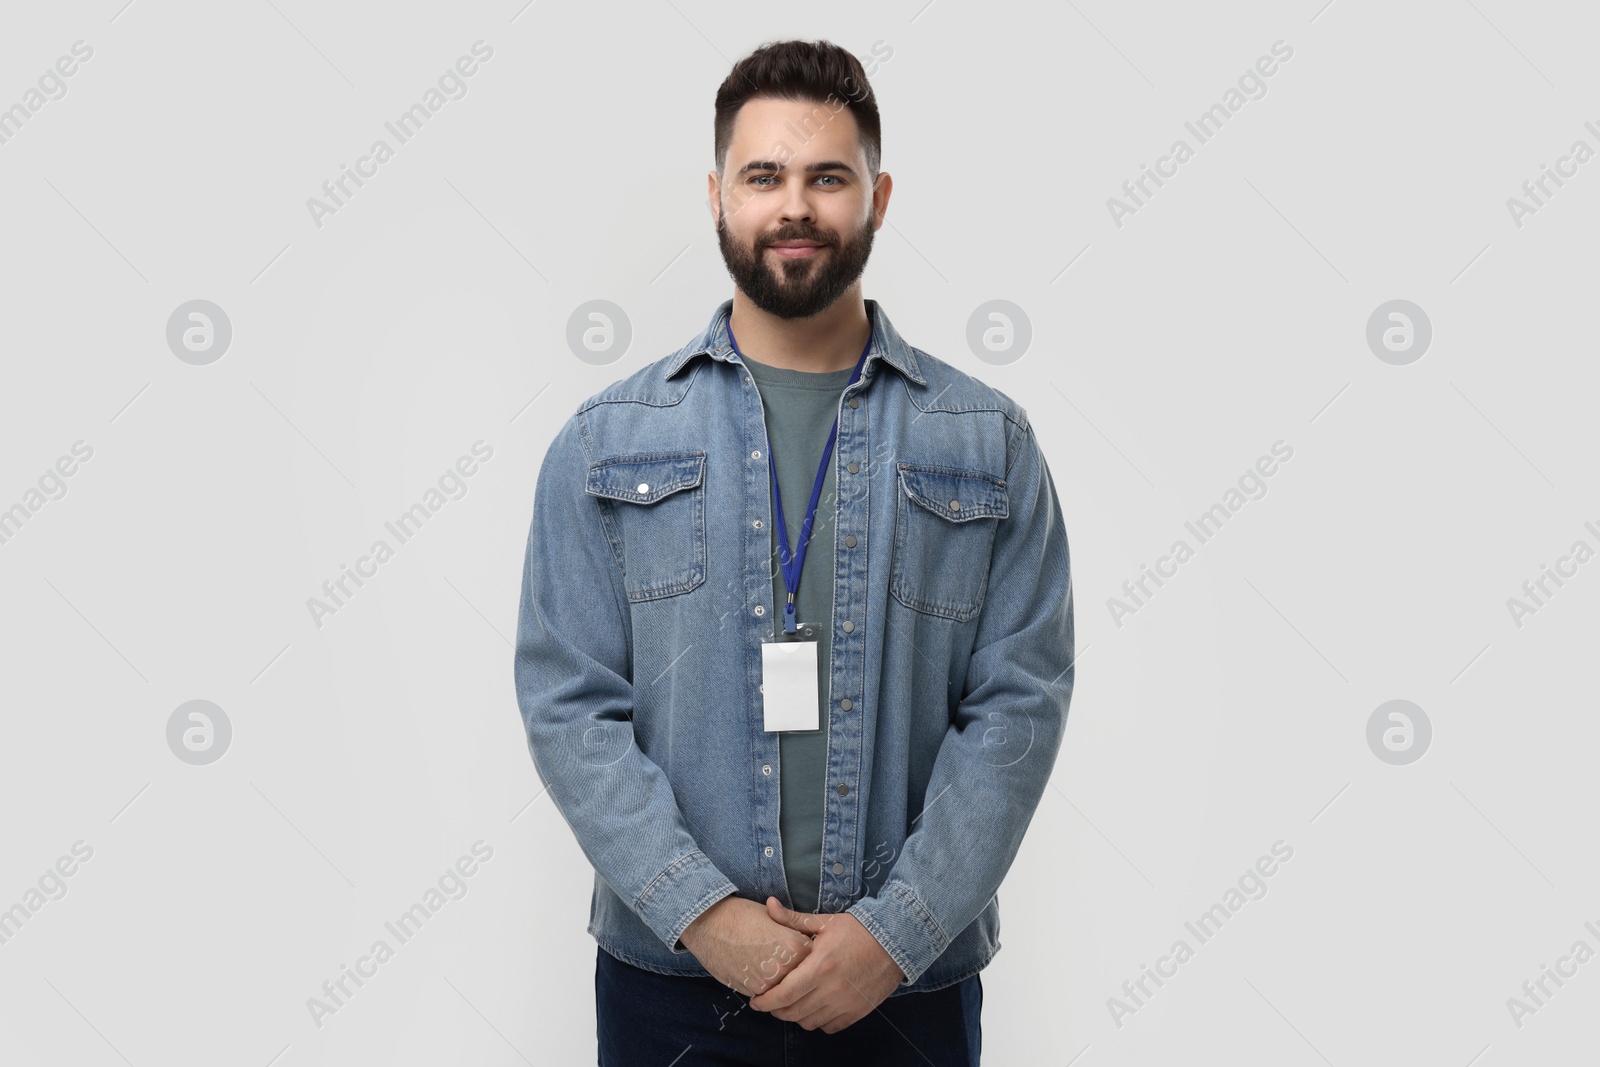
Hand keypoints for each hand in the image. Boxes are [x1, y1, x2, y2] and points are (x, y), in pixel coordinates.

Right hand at [679, 895, 814, 996]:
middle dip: (793, 971)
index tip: (795, 948)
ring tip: (765, 964)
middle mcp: (786, 968)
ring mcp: (769, 982)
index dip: (803, 954)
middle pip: (799, 977)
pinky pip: (765, 994)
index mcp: (797, 947)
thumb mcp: (776, 918)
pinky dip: (762, 986)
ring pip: (782, 989)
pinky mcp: (752, 991)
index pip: (812, 959)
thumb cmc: (743, 915)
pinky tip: (753, 969)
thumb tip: (808, 946)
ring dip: (778, 982)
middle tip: (779, 959)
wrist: (710, 923)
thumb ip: (795, 935)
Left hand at [748, 896, 906, 1033]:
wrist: (895, 940)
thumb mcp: (824, 922)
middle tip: (770, 1003)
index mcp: (820, 966)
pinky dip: (818, 1022)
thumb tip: (768, 904)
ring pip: (810, 1022)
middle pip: (793, 1012)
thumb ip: (793, 919)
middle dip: (776, 1011)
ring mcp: (845, 1003)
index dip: (765, 1002)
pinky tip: (815, 1009)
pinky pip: (830, 1027)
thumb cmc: (858, 930)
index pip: (784, 994)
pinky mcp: (858, 1011)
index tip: (755, 1002)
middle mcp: (831, 989)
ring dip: (796, 1017)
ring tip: (792, 1005)